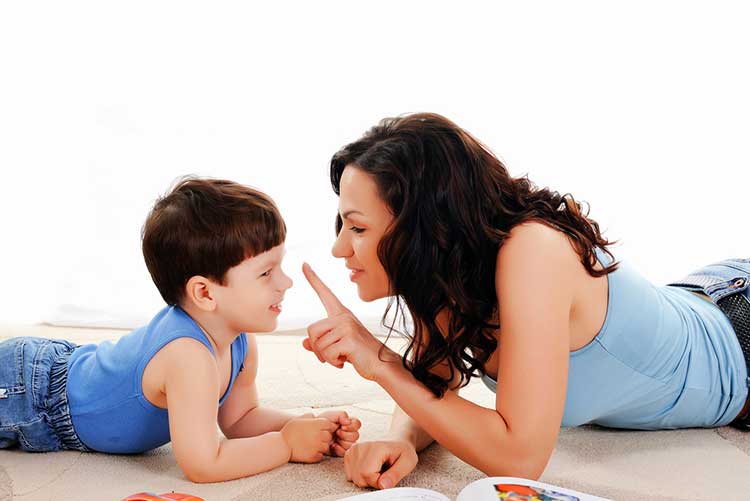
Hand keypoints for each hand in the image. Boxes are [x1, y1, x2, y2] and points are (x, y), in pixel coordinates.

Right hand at [280, 413, 338, 462]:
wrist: (281, 445)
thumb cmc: (289, 431)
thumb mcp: (299, 419)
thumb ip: (309, 416)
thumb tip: (315, 417)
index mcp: (316, 424)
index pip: (330, 424)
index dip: (326, 427)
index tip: (320, 429)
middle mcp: (319, 435)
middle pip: (329, 436)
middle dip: (324, 436)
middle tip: (315, 438)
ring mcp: (317, 447)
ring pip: (326, 446)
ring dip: (321, 446)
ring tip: (312, 445)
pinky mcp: (313, 457)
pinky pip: (321, 456)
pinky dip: (317, 454)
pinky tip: (309, 451)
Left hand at [302, 263, 398, 380]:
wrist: (383, 364)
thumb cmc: (360, 354)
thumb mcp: (338, 346)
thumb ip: (321, 344)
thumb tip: (304, 343)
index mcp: (341, 314)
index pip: (325, 293)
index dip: (313, 279)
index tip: (304, 264)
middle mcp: (344, 316)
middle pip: (312, 330)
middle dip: (317, 348)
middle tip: (330, 356)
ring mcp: (347, 326)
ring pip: (318, 344)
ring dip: (326, 357)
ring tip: (341, 357)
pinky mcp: (349, 339)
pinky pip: (327, 353)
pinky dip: (333, 362)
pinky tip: (345, 361)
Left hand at [317, 410, 361, 456]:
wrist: (313, 432)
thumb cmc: (322, 423)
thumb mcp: (332, 415)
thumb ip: (342, 415)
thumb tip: (348, 421)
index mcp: (348, 423)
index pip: (357, 424)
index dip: (351, 426)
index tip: (342, 426)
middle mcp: (348, 433)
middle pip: (356, 435)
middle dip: (345, 434)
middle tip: (337, 432)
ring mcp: (345, 442)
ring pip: (351, 444)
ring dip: (342, 441)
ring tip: (334, 439)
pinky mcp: (340, 450)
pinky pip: (345, 452)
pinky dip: (338, 449)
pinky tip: (333, 445)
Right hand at [344, 440, 417, 488]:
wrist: (396, 440)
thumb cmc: (403, 451)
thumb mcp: (408, 462)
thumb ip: (395, 475)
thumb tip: (383, 486)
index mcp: (376, 448)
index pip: (367, 475)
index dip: (378, 481)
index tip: (387, 474)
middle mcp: (361, 447)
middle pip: (359, 478)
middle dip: (372, 481)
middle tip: (383, 471)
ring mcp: (353, 450)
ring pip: (354, 478)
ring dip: (366, 479)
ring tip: (377, 468)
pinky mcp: (349, 454)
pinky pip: (350, 475)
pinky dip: (359, 475)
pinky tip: (369, 467)